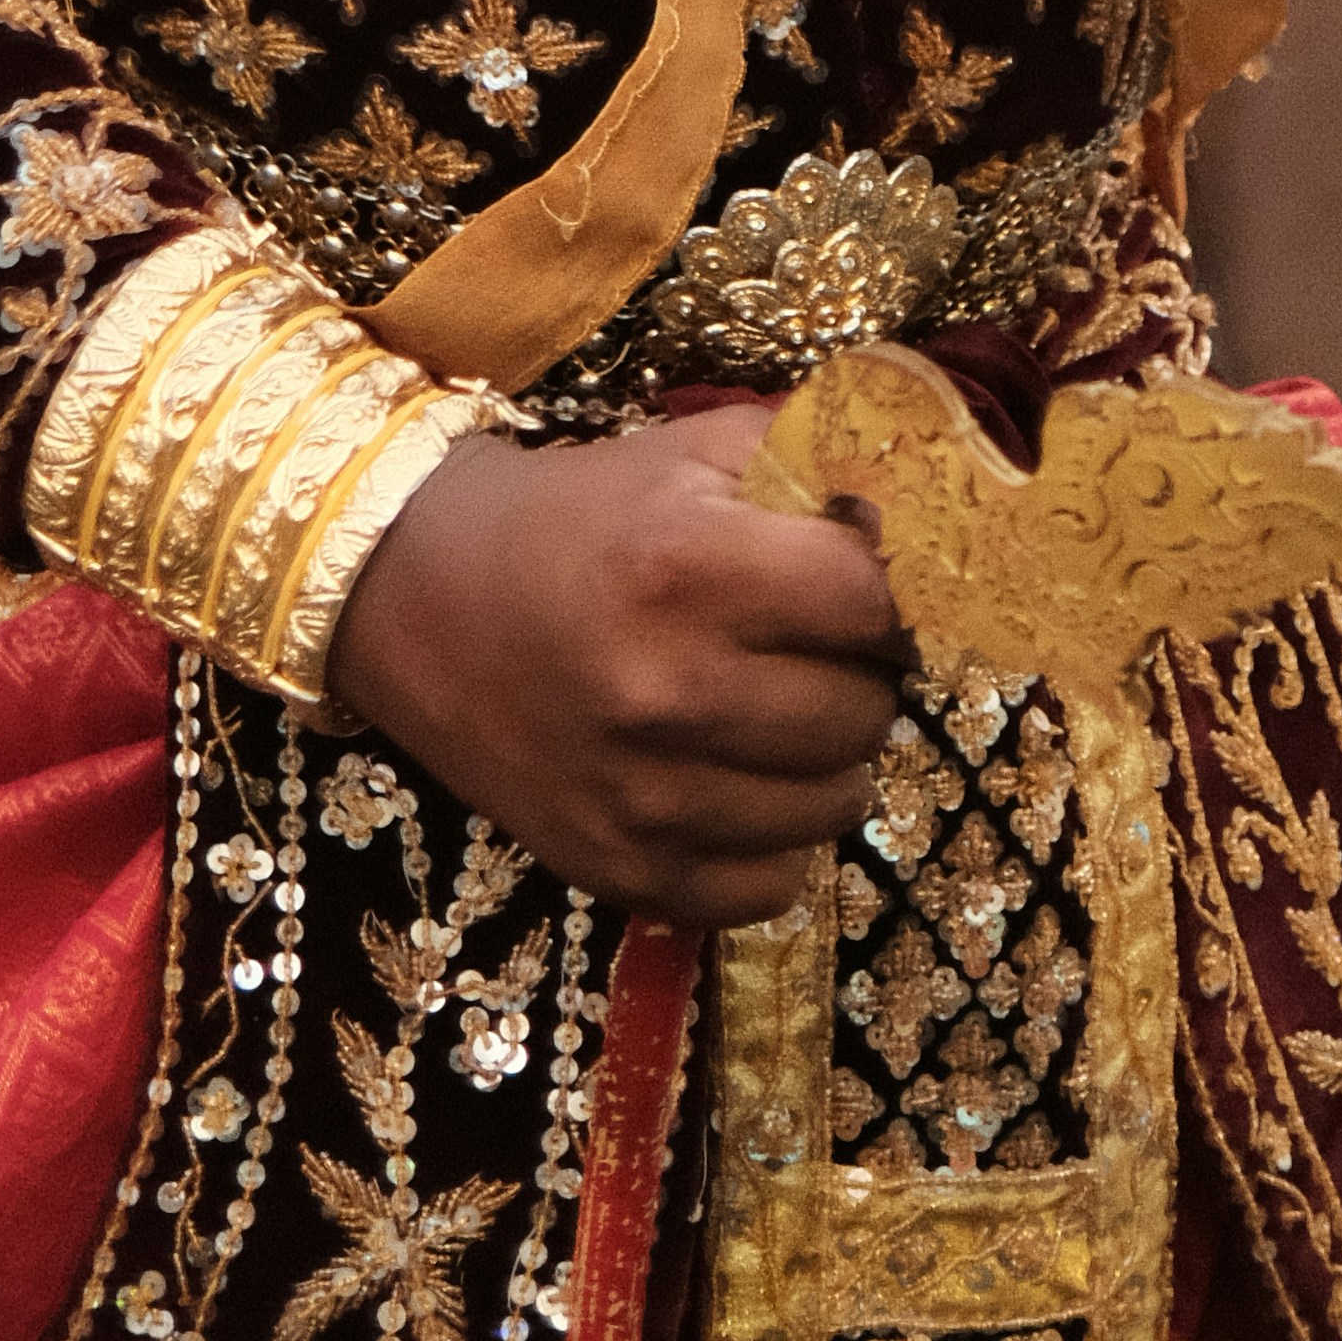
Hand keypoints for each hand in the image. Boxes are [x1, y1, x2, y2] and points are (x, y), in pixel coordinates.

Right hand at [327, 402, 904, 925]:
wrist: (421, 598)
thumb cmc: (578, 515)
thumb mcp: (690, 452)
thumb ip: (815, 464)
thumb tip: (921, 520)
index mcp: (687, 566)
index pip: (871, 602)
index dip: (883, 591)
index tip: (858, 587)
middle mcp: (668, 691)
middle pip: (865, 711)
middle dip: (859, 673)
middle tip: (814, 649)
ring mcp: (644, 797)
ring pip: (834, 806)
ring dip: (824, 758)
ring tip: (776, 711)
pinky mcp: (622, 871)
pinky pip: (771, 888)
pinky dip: (772, 839)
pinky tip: (736, 782)